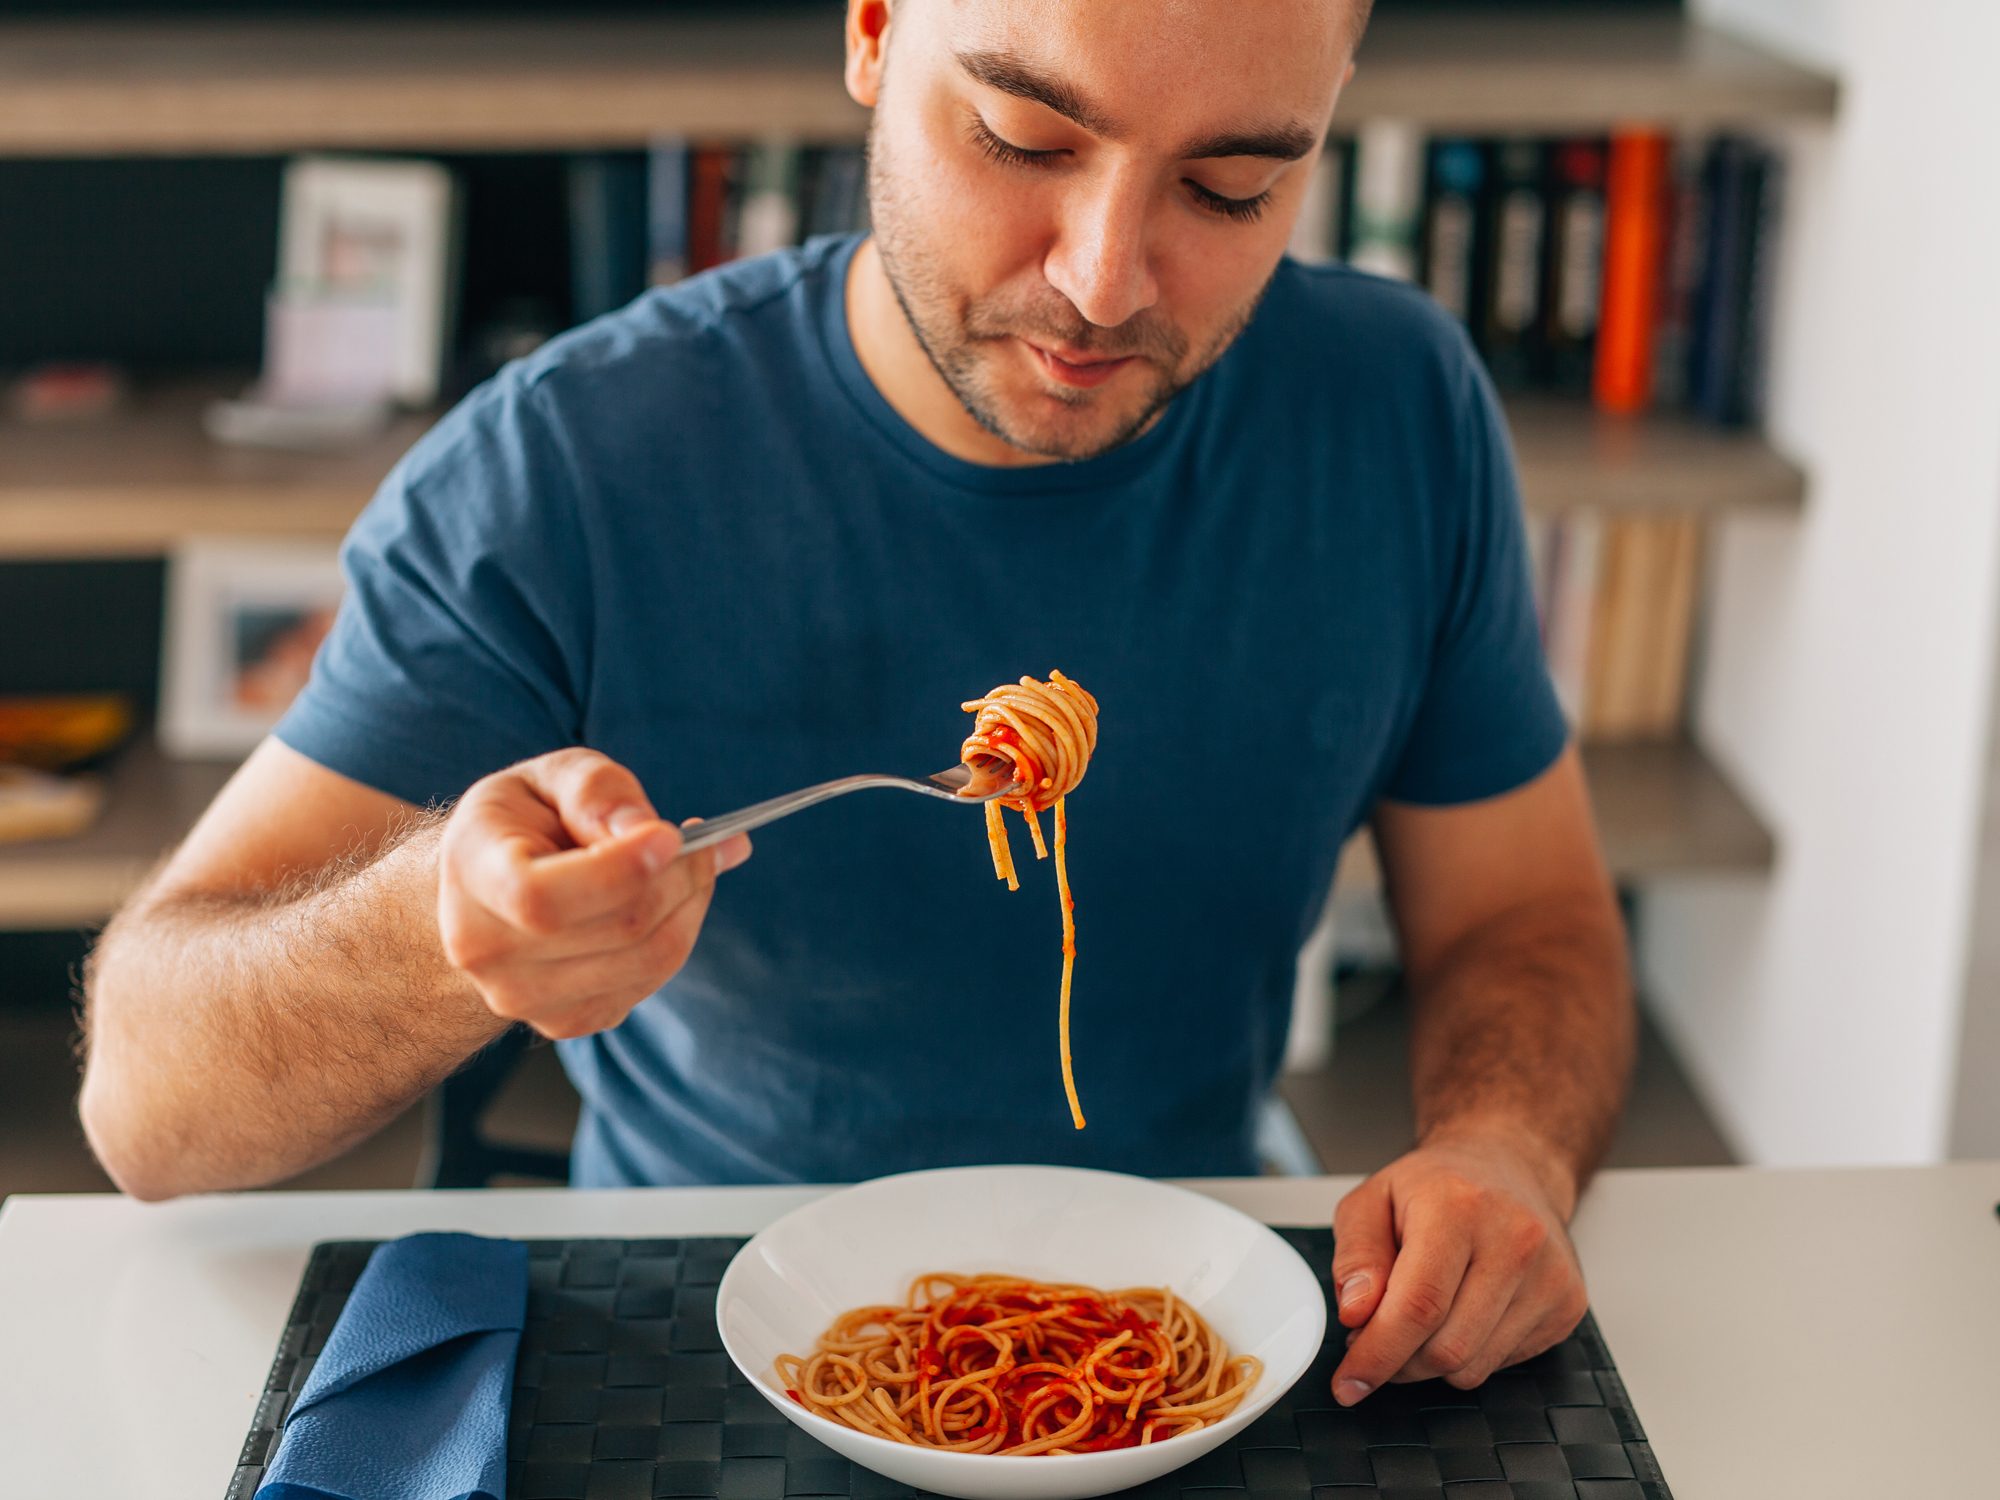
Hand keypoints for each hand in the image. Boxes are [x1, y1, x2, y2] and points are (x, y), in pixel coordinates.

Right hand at [437, 748, 750, 1038]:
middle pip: (616, 928)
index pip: (542, 897)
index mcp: (472, 875)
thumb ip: (594, 790)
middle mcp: (485, 950)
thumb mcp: (548, 778)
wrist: (483, 892)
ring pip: (647, 960)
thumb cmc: (522, 823)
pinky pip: (649, 981)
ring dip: (691, 905)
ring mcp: (522, 997)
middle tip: (711, 841)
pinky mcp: (565, 1021)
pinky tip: (670, 900)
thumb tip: (645, 829)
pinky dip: (678, 935)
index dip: (618, 871)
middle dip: (681, 878)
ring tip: (699, 863)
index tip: (672, 835)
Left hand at [1327, 1124, 1588, 1403]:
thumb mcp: (1372, 1199)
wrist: (1509, 1165)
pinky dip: (1468, 1355)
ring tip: (1418, 1320)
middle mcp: (1515, 1240)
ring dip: (1430, 1363)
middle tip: (1375, 1341)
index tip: (1349, 1381)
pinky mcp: (1568, 1305)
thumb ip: (1355, 1255)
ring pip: (1473, 1366)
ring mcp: (1550, 1276)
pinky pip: (1501, 1364)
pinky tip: (1461, 1313)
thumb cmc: (1439, 1185)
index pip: (1417, 1306)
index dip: (1378, 1354)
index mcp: (1459, 1206)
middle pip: (1446, 1347)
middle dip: (1397, 1362)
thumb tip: (1356, 1314)